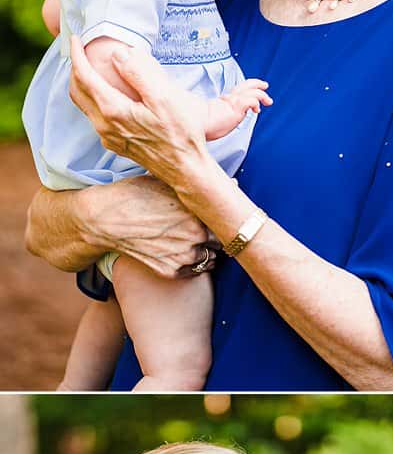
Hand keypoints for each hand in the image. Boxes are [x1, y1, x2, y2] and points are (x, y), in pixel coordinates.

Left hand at [68, 36, 211, 185]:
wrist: (186, 170)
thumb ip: (140, 74)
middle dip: (75, 68)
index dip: (76, 55)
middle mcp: (104, 124)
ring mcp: (109, 137)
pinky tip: (108, 96)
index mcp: (113, 110)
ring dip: (83, 85)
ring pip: (84, 105)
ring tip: (91, 70)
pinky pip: (95, 118)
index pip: (84, 76)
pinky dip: (94, 100)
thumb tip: (118, 54)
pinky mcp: (116, 144)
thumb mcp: (166, 99)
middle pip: (77, 91)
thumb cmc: (181, 134)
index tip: (74, 38)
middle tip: (80, 52)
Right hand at [78, 179, 212, 278]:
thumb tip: (231, 182)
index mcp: (198, 213)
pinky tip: (180, 251)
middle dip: (215, 236)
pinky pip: (195, 270)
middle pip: (221, 241)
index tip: (217, 218)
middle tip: (203, 230)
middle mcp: (195, 236)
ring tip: (190, 241)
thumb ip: (197, 187)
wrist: (102, 220)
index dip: (220, 220)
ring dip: (206, 251)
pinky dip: (192, 263)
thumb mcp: (165, 183)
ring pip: (211, 258)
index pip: (224, 221)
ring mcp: (184, 256)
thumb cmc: (132, 196)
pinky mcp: (172, 271)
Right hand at [202, 79, 271, 141]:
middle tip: (264, 85)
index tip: (254, 102)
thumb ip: (213, 123)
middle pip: (244, 86)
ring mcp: (231, 102)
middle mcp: (227, 100)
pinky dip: (256, 102)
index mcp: (220, 103)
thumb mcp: (209, 124)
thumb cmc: (197, 127)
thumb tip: (206, 133)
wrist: (191, 125)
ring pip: (251, 91)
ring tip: (268, 101)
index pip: (236, 94)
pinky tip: (256, 110)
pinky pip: (250, 100)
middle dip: (256, 84)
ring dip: (262, 94)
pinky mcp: (235, 106)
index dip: (246, 93)